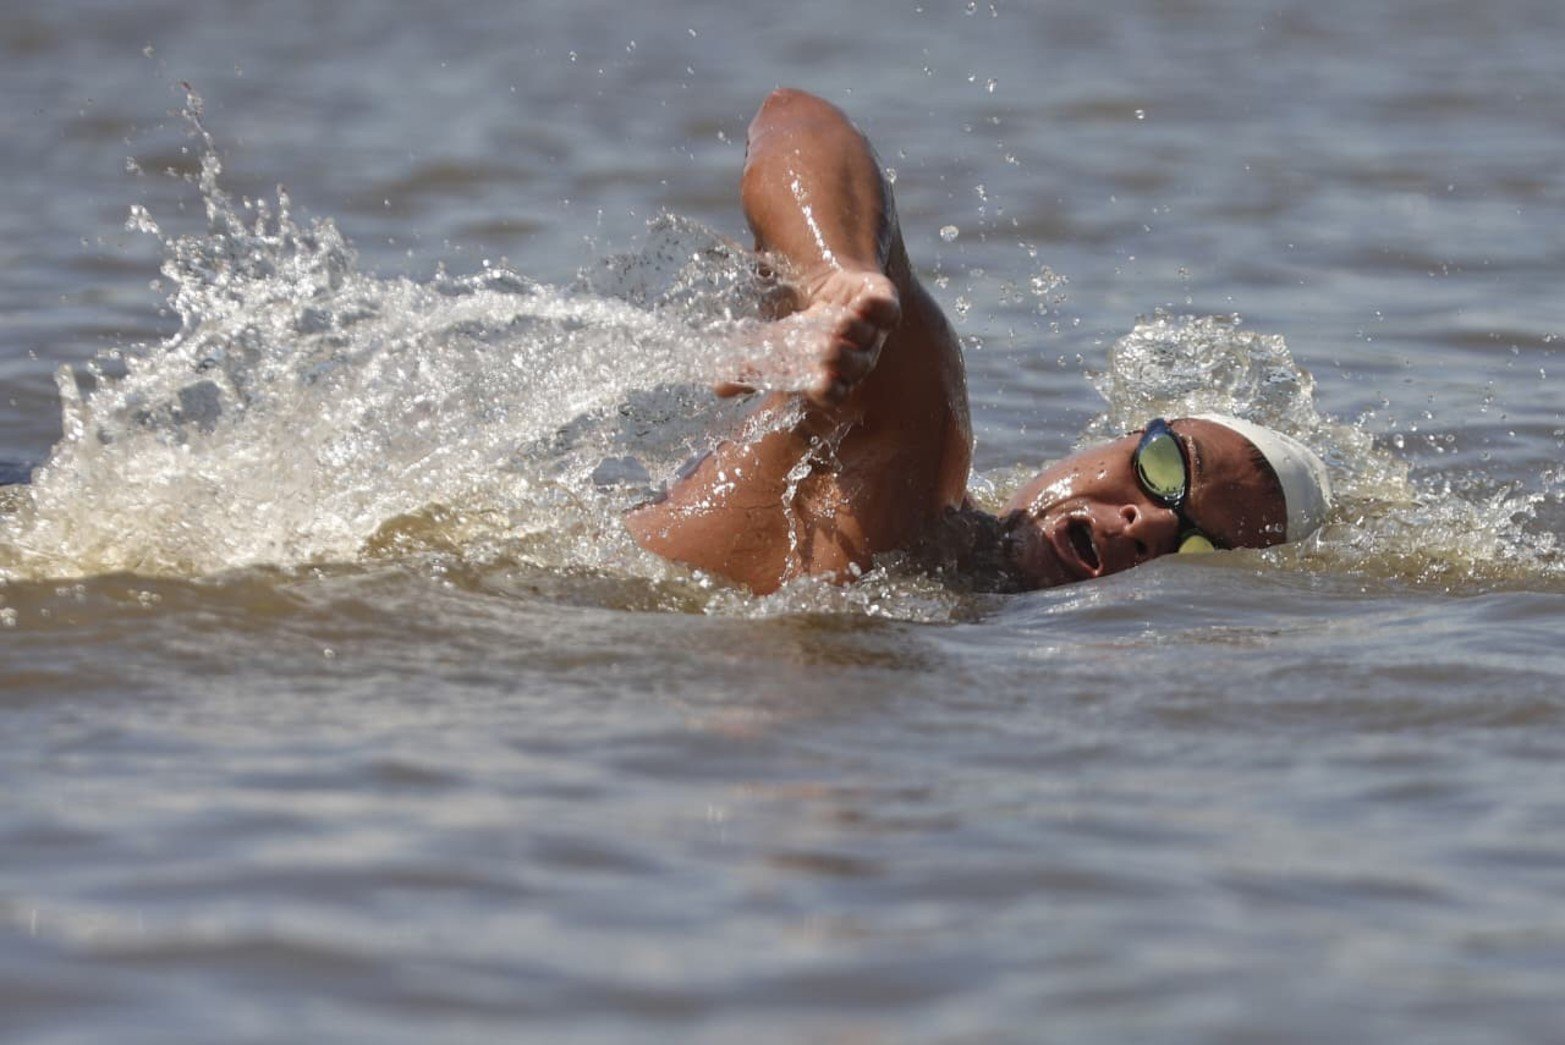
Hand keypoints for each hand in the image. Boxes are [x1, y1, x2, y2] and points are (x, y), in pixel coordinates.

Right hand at [716, 268, 899, 406]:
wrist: (835, 290)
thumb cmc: (805, 331)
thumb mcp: (775, 349)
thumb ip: (750, 370)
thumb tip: (717, 389)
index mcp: (834, 376)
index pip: (835, 393)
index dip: (828, 390)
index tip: (815, 383)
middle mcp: (859, 359)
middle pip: (856, 367)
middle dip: (838, 357)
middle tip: (822, 347)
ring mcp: (874, 333)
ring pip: (870, 338)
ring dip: (853, 330)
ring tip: (838, 320)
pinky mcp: (885, 306)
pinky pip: (888, 311)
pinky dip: (877, 307)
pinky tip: (862, 302)